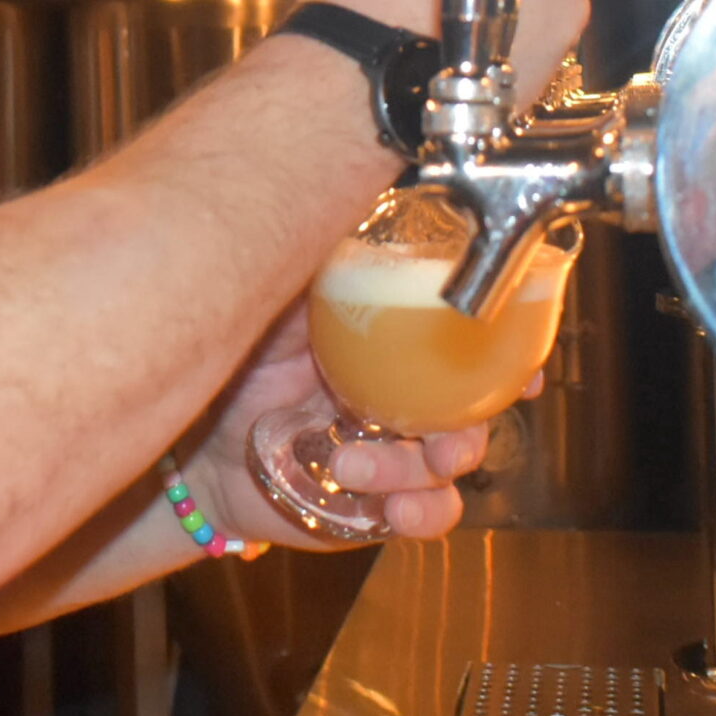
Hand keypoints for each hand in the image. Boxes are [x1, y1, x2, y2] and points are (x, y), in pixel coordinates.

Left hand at [179, 294, 533, 545]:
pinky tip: (393, 509)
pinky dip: (422, 514)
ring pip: (450, 466)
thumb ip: (325, 264)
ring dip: (425, 470)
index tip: (523, 367)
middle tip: (446, 437)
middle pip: (474, 410)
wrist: (192, 437)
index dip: (509, 355)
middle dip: (474, 425)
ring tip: (356, 465)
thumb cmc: (237, 355)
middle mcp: (403, 398)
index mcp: (394, 343)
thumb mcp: (280, 297)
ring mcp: (393, 452)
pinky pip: (426, 515)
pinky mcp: (373, 504)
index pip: (470, 344)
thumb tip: (356, 199)